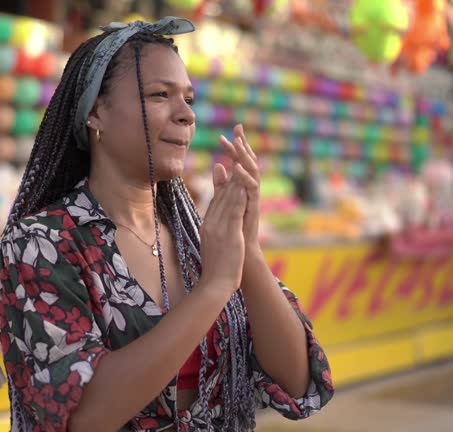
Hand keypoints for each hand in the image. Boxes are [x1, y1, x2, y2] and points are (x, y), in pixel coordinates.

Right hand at [198, 170, 247, 295]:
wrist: (215, 285)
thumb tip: (215, 223)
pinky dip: (239, 196)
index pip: (216, 199)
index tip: (228, 165)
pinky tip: (245, 185)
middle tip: (235, 156)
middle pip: (221, 194)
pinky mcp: (229, 234)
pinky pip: (234, 211)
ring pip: (228, 199)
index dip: (223, 181)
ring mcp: (218, 228)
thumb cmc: (216, 269)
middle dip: (230, 174)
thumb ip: (215, 230)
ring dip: (236, 180)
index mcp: (207, 225)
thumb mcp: (213, 245)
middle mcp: (211, 223)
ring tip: (242, 163)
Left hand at [218, 124, 260, 248]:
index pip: (238, 161)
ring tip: (238, 142)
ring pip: (251, 171)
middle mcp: (248, 189)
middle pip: (247, 161)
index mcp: (240, 186)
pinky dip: (244, 177)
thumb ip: (222, 184)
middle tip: (238, 127)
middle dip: (243, 144)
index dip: (236, 146)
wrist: (241, 251)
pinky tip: (236, 167)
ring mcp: (252, 197)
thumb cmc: (234, 227)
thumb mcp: (224, 200)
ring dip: (244, 156)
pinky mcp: (253, 207)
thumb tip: (218, 165)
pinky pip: (251, 189)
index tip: (231, 129)